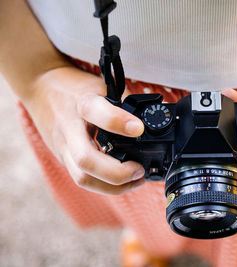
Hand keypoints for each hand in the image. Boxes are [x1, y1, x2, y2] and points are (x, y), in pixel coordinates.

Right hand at [24, 66, 145, 194]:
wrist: (41, 86)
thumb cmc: (77, 88)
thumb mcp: (102, 86)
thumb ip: (124, 104)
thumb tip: (149, 126)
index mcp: (83, 103)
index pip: (97, 112)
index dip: (118, 122)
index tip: (139, 129)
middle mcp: (69, 128)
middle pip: (86, 160)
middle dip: (117, 172)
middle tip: (140, 170)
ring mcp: (63, 146)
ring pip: (82, 178)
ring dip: (113, 187)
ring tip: (137, 180)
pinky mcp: (62, 157)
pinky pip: (82, 178)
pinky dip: (105, 185)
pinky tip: (122, 183)